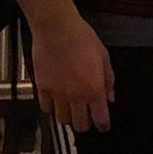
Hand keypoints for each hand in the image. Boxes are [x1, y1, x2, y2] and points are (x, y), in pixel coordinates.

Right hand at [30, 15, 114, 131]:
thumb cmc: (80, 37)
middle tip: (86, 116)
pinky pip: (45, 107)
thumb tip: (110, 96)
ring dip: (67, 117)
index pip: (101, 119)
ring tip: (70, 109)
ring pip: (62, 119)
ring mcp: (57, 93)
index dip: (103, 125)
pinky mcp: (42, 87)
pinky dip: (50, 107)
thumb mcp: (104, 56)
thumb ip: (108, 79)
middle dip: (85, 124)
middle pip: (80, 125)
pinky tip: (54, 100)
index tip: (103, 125)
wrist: (56, 27)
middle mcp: (76, 95)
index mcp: (94, 89)